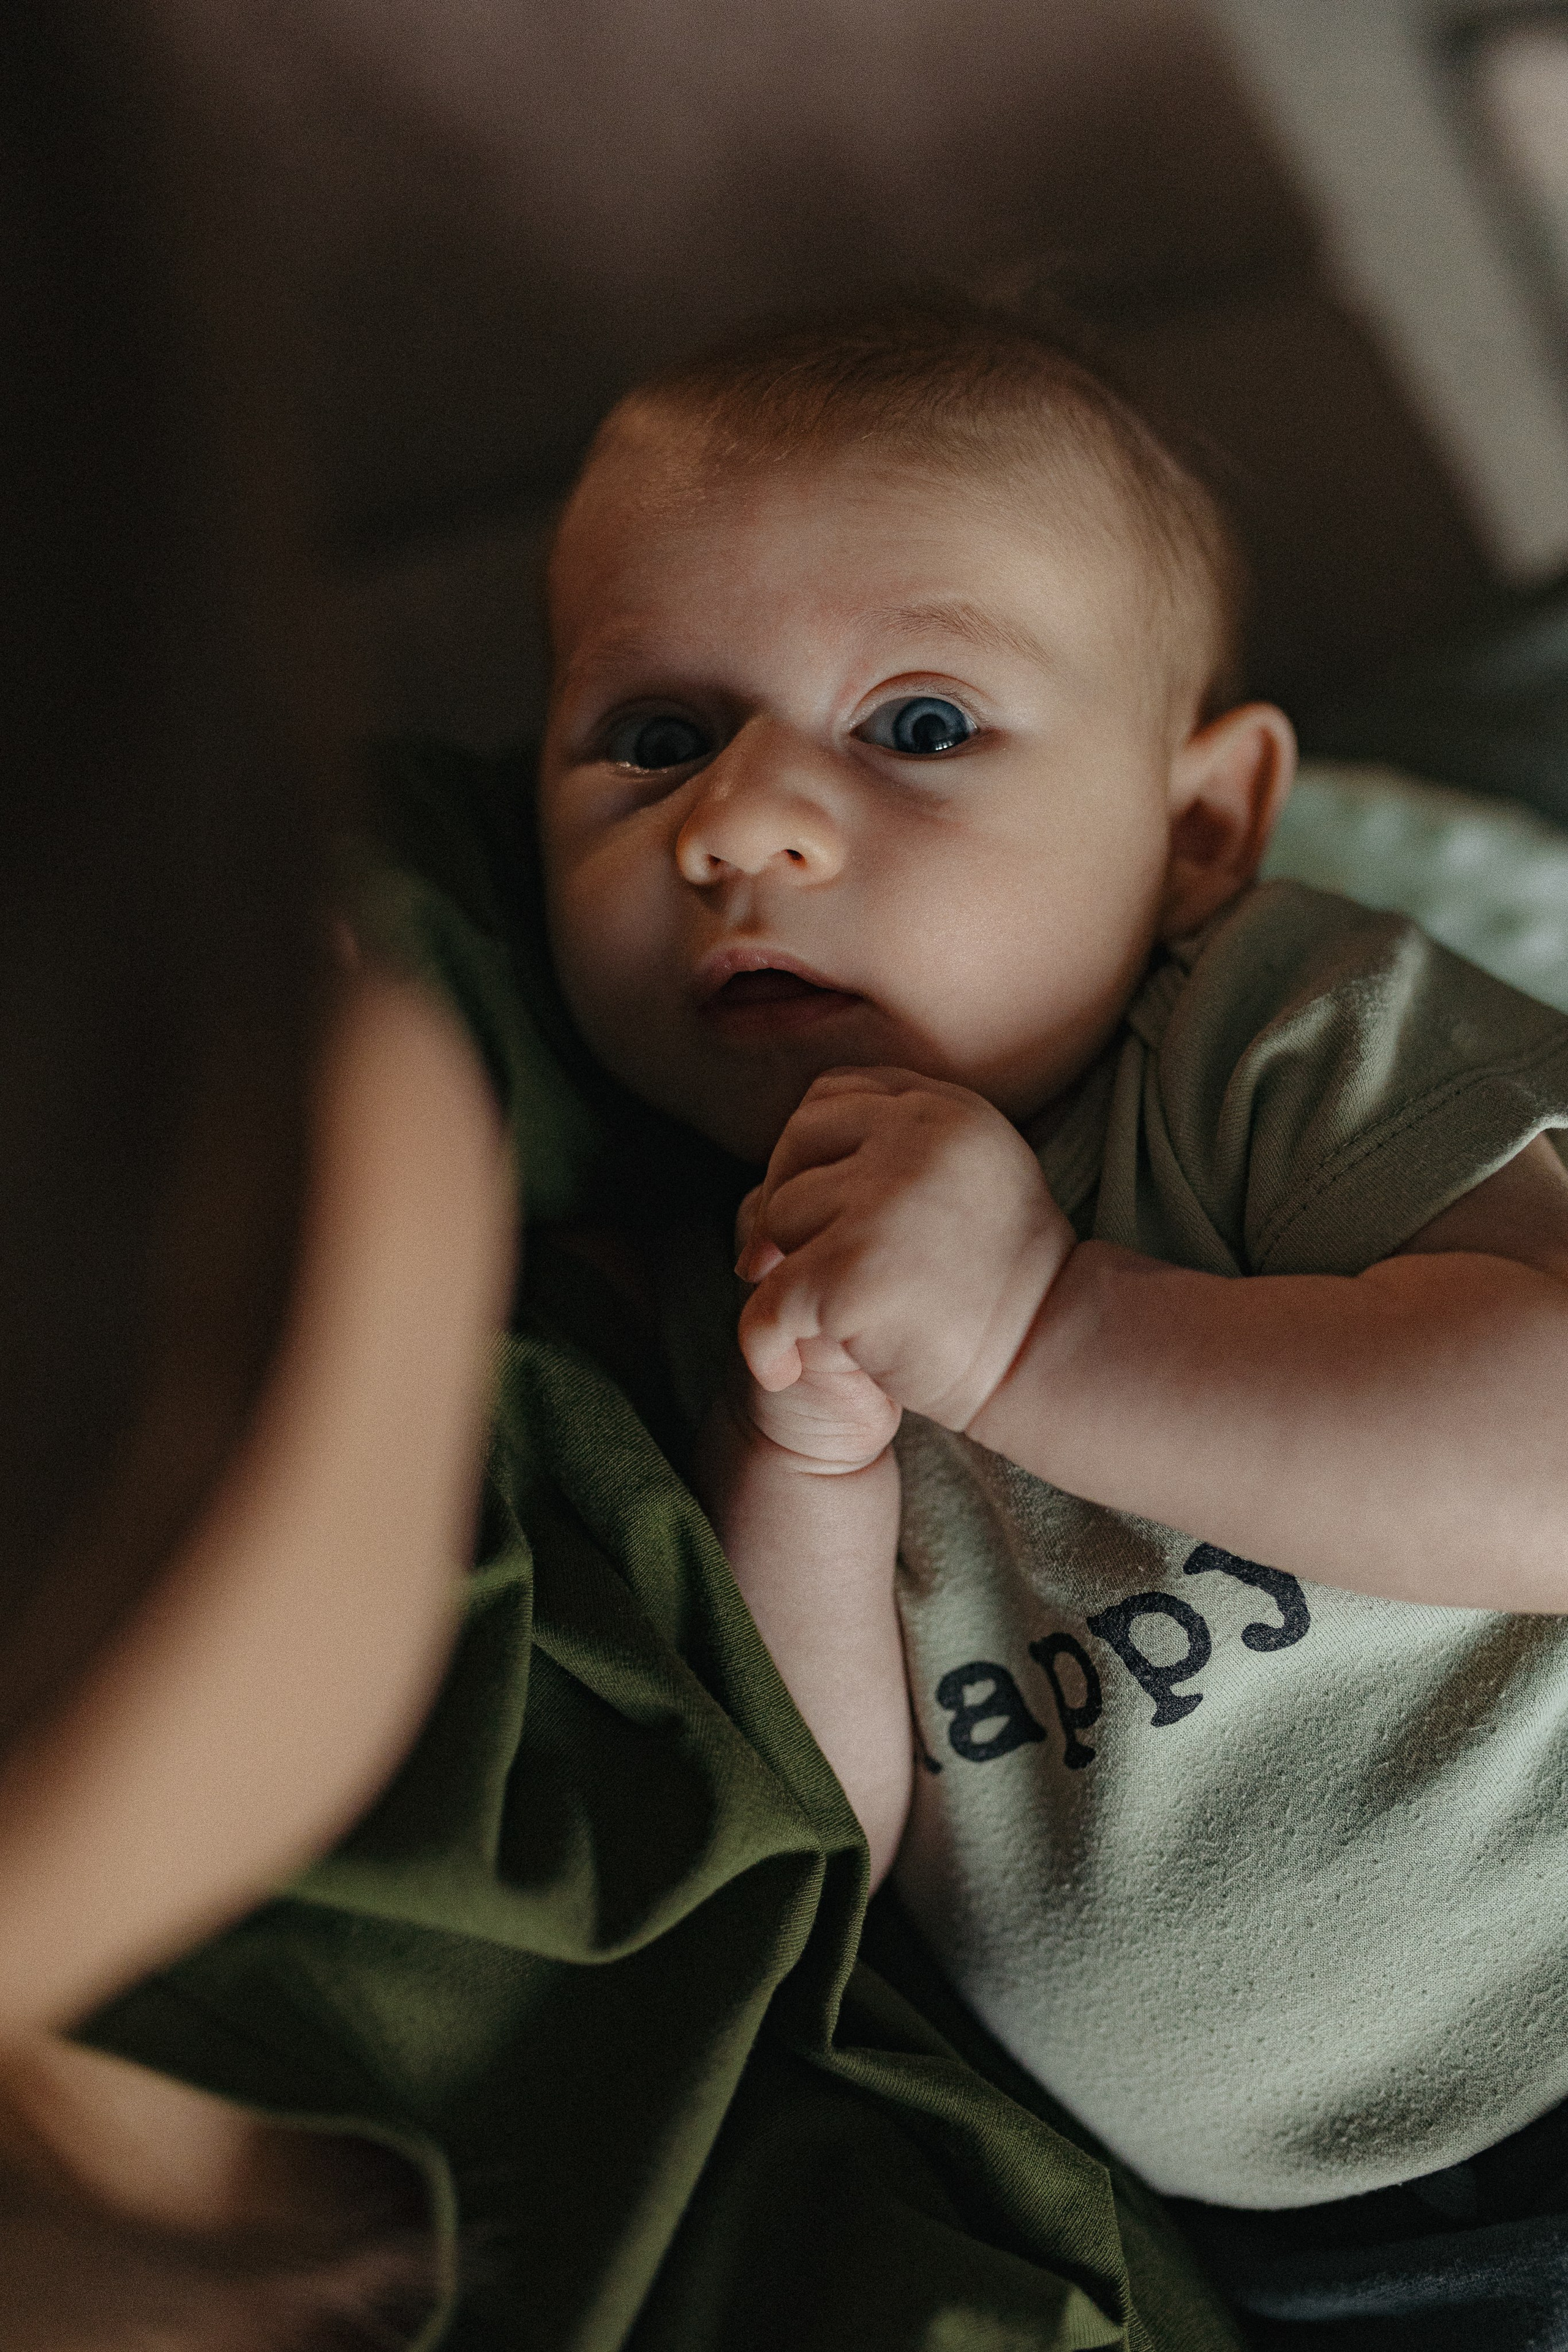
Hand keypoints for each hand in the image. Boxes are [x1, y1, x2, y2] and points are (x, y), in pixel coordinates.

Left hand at [734, 1068, 1073, 1429]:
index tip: (819, 1206)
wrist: (1046, 1357)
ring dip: (789, 1271)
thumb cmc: (999, 1283)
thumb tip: (773, 1182)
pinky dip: (762, 1342)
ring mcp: (882, 1202)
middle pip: (795, 1144)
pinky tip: (783, 1367)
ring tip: (834, 1314)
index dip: (807, 1148)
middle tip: (808, 1266)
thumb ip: (895, 1150)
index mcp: (944, 1110)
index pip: (831, 1093)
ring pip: (777, 1217)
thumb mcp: (966, 1179)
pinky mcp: (853, 1271)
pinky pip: (769, 1301)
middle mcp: (915, 1139)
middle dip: (788, 1204)